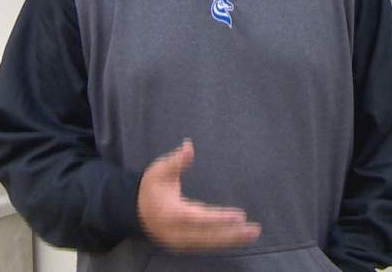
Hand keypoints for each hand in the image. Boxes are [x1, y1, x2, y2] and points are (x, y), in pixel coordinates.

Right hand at [137, 139, 261, 250]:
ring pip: (209, 244)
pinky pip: (207, 245)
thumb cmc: (151, 187)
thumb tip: (188, 147)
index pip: (198, 219)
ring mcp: (180, 241)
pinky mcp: (185, 244)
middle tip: (254, 229)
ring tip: (253, 234)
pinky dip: (224, 243)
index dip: (219, 219)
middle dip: (232, 234)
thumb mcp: (159, 170)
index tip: (239, 217)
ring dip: (232, 240)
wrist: (136, 209)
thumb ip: (175, 161)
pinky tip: (240, 239)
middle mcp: (176, 232)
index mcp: (170, 214)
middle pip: (207, 236)